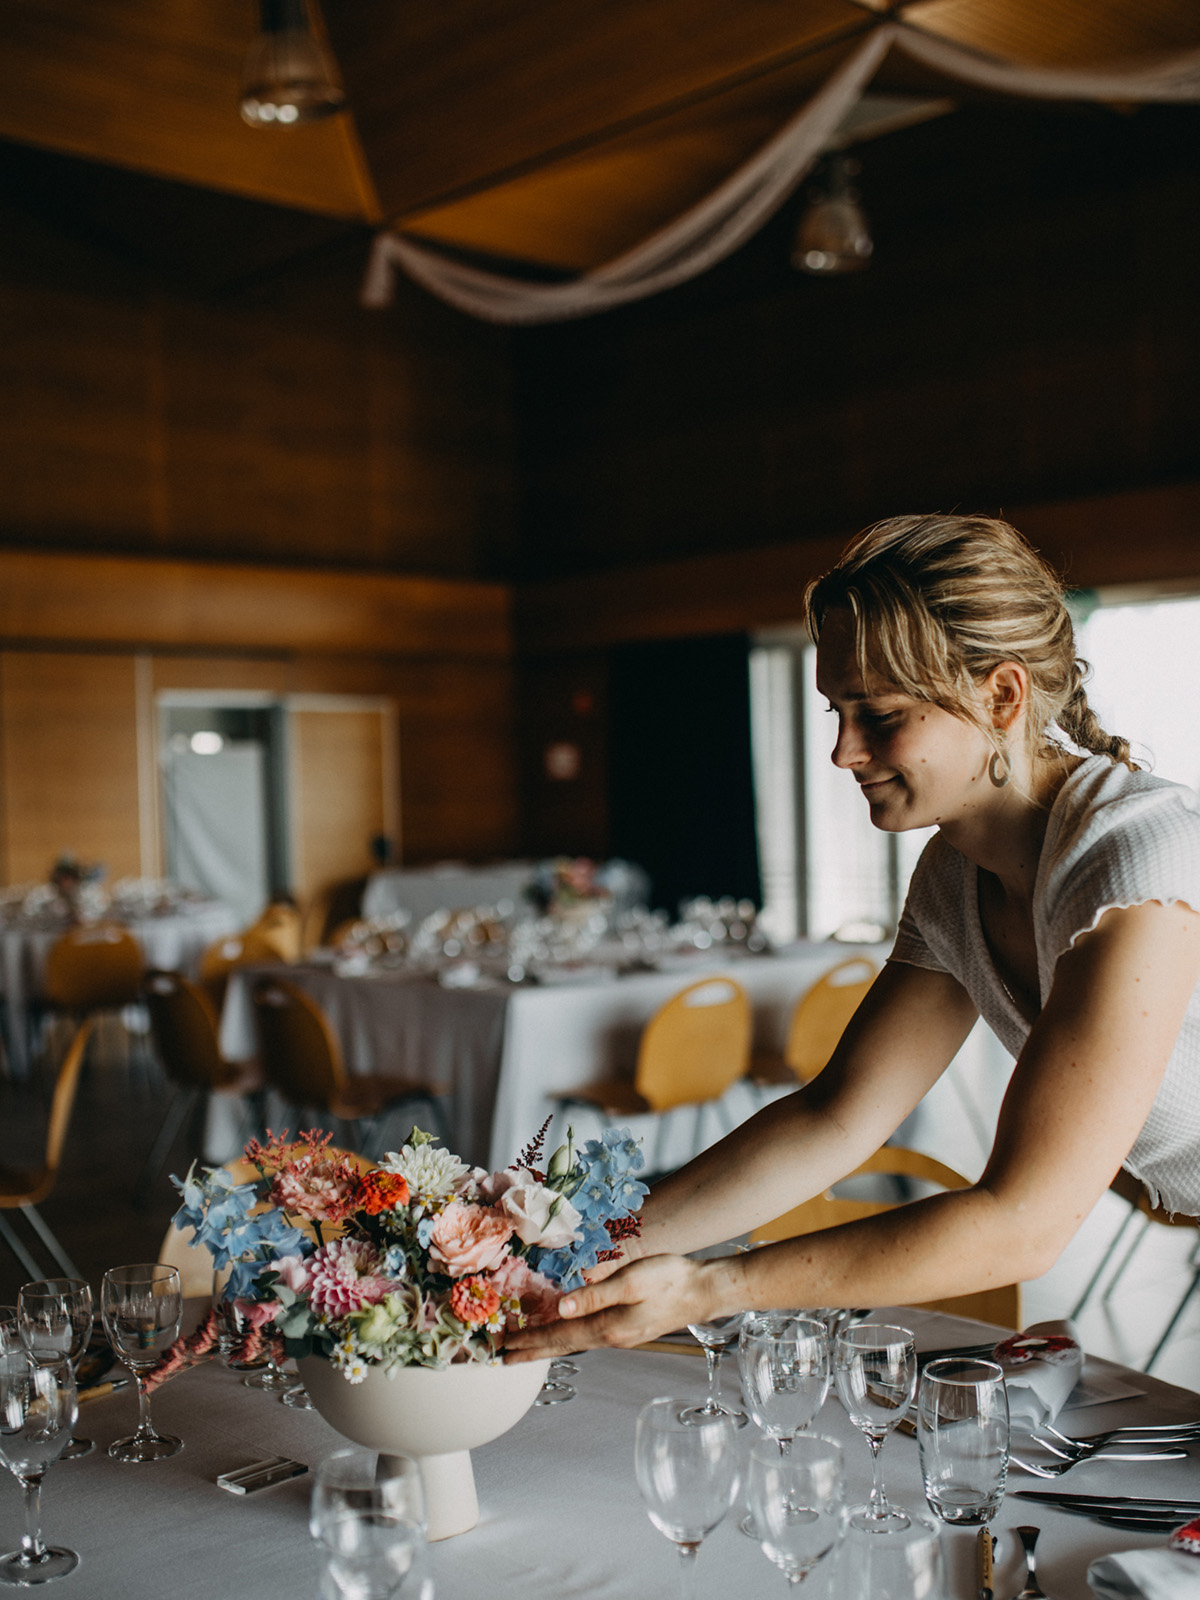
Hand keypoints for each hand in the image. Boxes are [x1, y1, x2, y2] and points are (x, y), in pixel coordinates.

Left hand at [503, 1254, 711, 1363]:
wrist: (704, 1291)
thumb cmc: (669, 1280)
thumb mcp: (630, 1281)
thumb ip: (595, 1294)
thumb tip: (560, 1308)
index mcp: (608, 1326)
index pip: (559, 1336)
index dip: (530, 1340)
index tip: (504, 1347)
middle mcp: (611, 1337)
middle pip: (563, 1346)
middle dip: (532, 1350)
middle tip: (503, 1357)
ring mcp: (621, 1336)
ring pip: (574, 1342)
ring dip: (548, 1344)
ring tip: (526, 1346)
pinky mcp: (628, 1328)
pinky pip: (587, 1336)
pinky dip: (567, 1337)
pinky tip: (564, 1331)